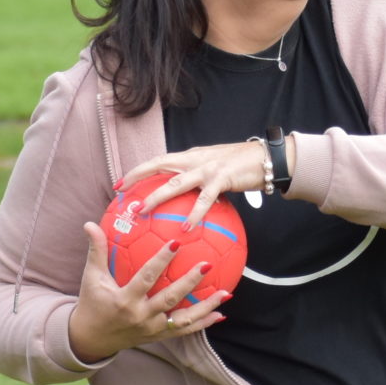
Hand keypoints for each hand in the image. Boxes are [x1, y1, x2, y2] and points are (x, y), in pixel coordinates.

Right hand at [65, 222, 221, 363]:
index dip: (161, 260)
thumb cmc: (93, 302)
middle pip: (169, 298)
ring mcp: (151, 329)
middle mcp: (140, 316)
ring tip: (225, 293)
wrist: (91, 339)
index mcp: (125, 300)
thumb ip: (96, 251)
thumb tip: (89, 224)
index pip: (146, 277)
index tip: (176, 242)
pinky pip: (183, 331)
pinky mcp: (158, 337)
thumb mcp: (92, 277)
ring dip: (205, 307)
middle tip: (207, 265)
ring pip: (183, 319)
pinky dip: (203, 323)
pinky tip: (220, 314)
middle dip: (189, 282)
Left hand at [118, 140, 276, 221]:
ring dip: (157, 197)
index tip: (120, 184)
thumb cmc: (240, 166)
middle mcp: (194, 159)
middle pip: (158, 165)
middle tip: (120, 193)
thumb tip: (184, 201)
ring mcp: (206, 168)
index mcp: (190, 156)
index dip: (138, 171)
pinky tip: (186, 228)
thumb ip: (198, 181)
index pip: (158, 161)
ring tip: (143, 211)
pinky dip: (194, 213)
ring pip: (175, 182)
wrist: (265, 158)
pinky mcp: (221, 179)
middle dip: (136, 177)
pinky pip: (204, 199)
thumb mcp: (214, 169)